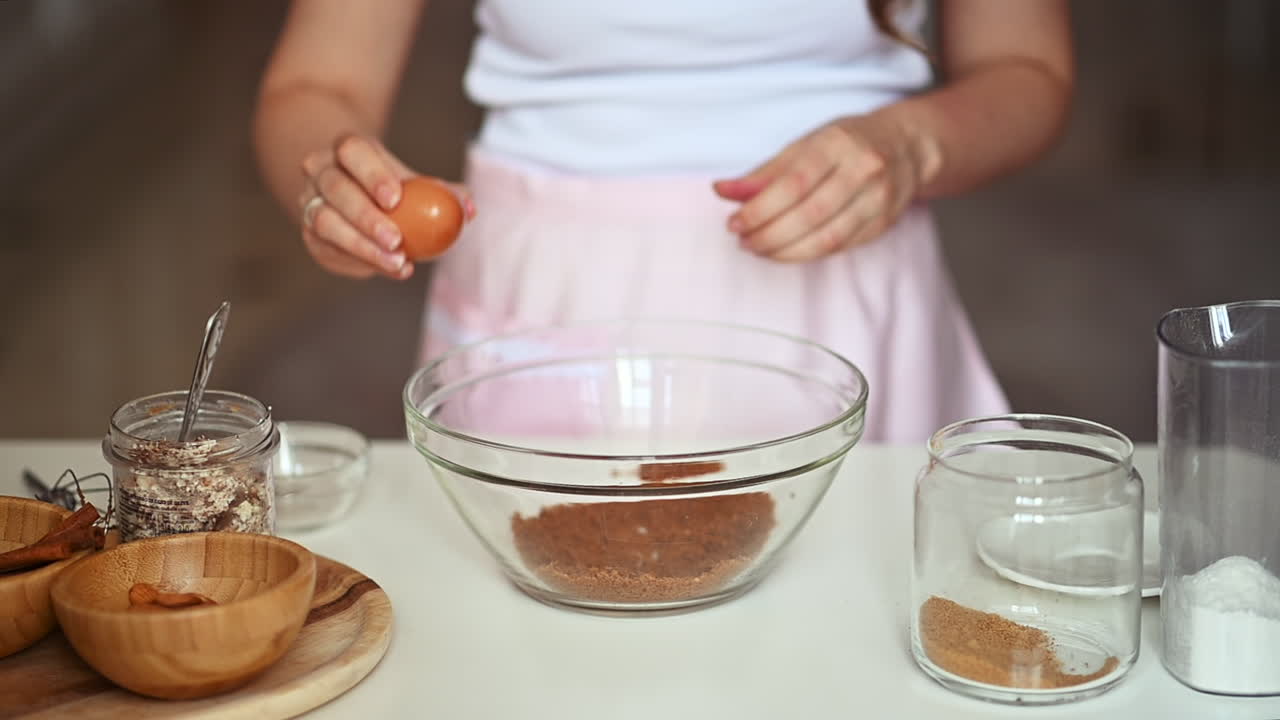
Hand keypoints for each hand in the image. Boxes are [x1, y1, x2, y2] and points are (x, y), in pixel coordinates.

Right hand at [298, 133, 473, 278]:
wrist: (355, 198)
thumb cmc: (392, 188)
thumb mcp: (416, 183)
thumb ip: (444, 194)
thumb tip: (469, 209)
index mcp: (348, 149)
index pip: (352, 151)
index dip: (372, 174)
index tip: (395, 199)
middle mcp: (321, 171)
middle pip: (336, 188)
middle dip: (366, 217)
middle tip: (396, 241)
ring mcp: (310, 201)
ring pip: (325, 222)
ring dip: (361, 245)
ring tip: (398, 262)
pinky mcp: (309, 233)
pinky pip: (328, 248)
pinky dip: (360, 261)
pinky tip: (390, 269)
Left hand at [713, 113, 932, 262]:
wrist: (908, 146)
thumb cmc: (847, 142)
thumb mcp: (805, 145)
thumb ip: (765, 172)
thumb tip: (722, 191)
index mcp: (838, 143)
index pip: (793, 184)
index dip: (760, 209)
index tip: (735, 222)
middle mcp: (864, 170)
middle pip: (809, 215)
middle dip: (769, 235)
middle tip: (744, 241)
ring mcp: (878, 199)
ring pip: (826, 238)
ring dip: (785, 251)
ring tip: (759, 249)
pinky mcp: (883, 224)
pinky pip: (839, 247)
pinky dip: (807, 254)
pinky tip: (786, 251)